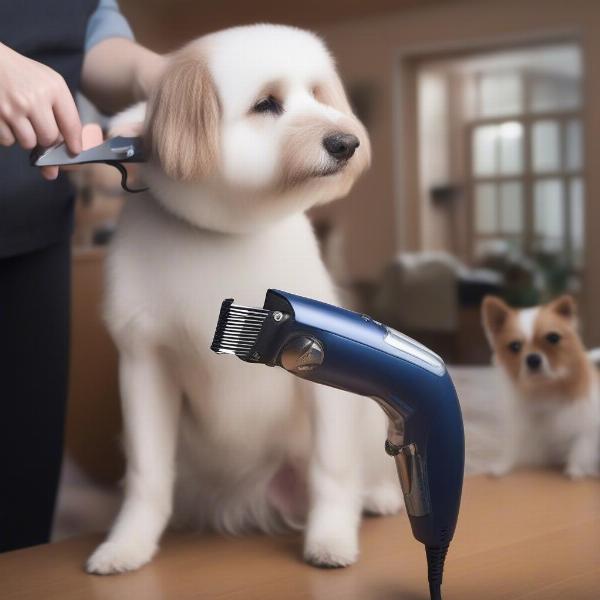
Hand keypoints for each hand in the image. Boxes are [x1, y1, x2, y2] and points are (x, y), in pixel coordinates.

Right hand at [0, 43, 81, 178]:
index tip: (74, 151)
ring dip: (26, 137)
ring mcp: (13, 108)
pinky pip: (8, 141)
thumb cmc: (22, 74)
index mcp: (53, 88)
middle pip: (49, 139)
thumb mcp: (47, 82)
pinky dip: (8, 135)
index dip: (74, 142)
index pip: (71, 125)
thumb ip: (61, 110)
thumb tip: (68, 145)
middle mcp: (34, 99)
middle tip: (37, 126)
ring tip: (20, 120)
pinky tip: (6, 119)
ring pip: (28, 143)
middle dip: (45, 138)